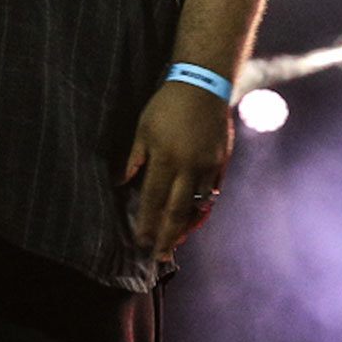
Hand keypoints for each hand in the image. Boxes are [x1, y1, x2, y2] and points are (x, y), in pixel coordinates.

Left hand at [121, 80, 233, 262]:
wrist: (205, 85)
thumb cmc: (167, 105)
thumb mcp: (143, 129)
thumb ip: (133, 159)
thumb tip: (119, 184)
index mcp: (166, 160)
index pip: (153, 201)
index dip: (146, 224)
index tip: (140, 242)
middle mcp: (189, 168)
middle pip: (177, 212)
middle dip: (167, 237)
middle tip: (159, 256)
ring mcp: (208, 167)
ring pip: (198, 207)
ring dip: (186, 227)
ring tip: (177, 242)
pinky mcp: (222, 162)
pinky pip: (213, 193)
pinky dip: (204, 209)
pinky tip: (196, 219)